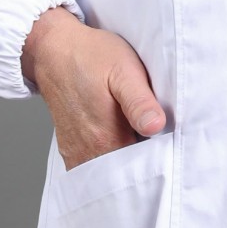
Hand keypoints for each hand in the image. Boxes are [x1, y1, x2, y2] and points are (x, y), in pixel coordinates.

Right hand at [21, 9, 166, 170]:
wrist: (54, 50)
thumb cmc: (92, 57)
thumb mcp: (123, 71)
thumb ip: (139, 102)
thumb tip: (155, 126)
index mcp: (106, 139)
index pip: (143, 170)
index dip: (162, 162)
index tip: (172, 149)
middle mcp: (89, 153)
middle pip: (127, 176)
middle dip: (147, 167)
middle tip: (161, 144)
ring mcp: (78, 154)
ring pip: (111, 175)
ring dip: (128, 167)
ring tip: (143, 143)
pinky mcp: (72, 151)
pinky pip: (96, 169)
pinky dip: (111, 164)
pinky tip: (124, 145)